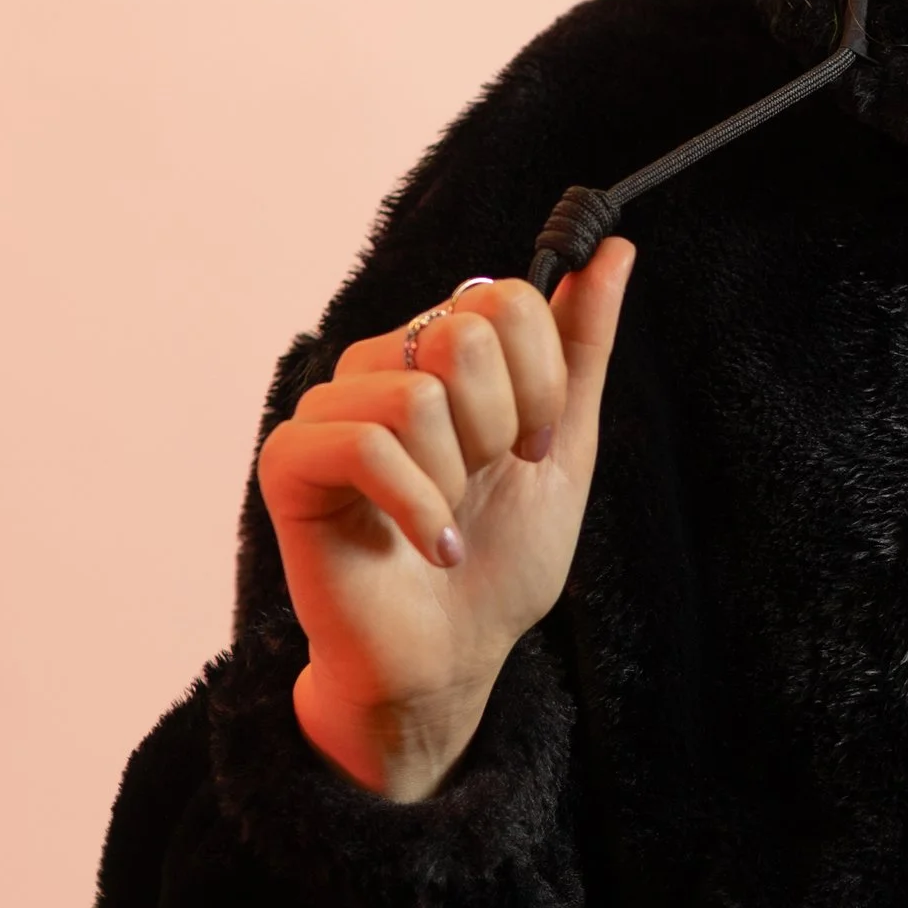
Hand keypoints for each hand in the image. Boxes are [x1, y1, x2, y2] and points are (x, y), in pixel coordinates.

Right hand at [259, 245, 634, 799]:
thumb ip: (582, 347)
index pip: (505, 297)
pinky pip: (366, 445)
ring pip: (417, 395)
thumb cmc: (499, 558)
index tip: (535, 444)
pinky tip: (431, 548)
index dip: (541, 380)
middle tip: (485, 481)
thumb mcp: (565, 445)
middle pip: (463, 334)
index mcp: (441, 353)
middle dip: (500, 427)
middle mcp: (380, 366)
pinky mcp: (290, 462)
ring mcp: (329, 409)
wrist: (451, 658)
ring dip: (456, 477)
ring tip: (448, 518)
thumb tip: (618, 249)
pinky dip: (419, 508)